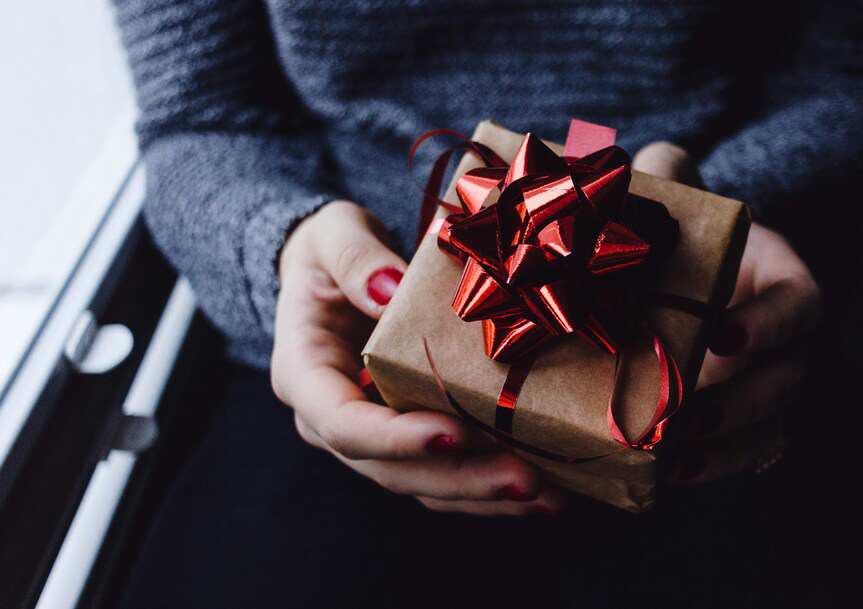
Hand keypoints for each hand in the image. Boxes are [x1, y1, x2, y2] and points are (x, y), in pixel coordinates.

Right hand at [272, 201, 565, 514]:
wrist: (334, 272)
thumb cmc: (330, 251)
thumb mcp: (333, 235)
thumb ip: (355, 258)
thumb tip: (389, 289)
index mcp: (304, 373)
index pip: (342, 423)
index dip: (396, 438)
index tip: (455, 434)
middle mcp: (331, 420)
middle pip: (391, 470)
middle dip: (461, 479)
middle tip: (524, 479)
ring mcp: (371, 437)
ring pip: (422, 484)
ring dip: (484, 494)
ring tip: (546, 494)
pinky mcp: (408, 439)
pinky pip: (445, 474)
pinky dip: (489, 487)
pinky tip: (543, 489)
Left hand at [631, 142, 821, 482]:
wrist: (679, 286)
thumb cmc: (686, 243)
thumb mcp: (682, 207)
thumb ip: (671, 179)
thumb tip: (649, 162)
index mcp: (782, 282)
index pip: (800, 305)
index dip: (770, 323)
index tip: (724, 335)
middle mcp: (785, 342)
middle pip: (785, 379)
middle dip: (742, 401)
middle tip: (690, 411)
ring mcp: (765, 387)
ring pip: (766, 427)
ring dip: (724, 446)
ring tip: (675, 453)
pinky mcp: (738, 424)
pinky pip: (737, 455)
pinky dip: (707, 467)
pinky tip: (665, 474)